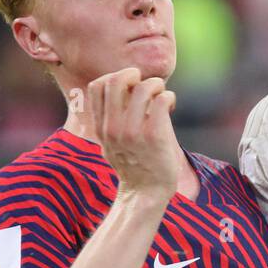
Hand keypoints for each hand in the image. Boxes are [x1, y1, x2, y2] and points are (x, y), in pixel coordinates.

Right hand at [86, 67, 179, 197]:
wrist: (145, 193)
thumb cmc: (133, 164)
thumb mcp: (111, 142)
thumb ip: (110, 119)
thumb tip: (122, 89)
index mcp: (101, 127)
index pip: (96, 86)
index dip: (114, 77)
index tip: (128, 86)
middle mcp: (113, 128)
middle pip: (116, 80)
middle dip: (133, 73)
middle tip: (145, 84)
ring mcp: (132, 132)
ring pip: (143, 88)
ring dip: (156, 85)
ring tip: (161, 95)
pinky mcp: (154, 136)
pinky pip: (162, 100)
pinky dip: (168, 97)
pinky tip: (170, 106)